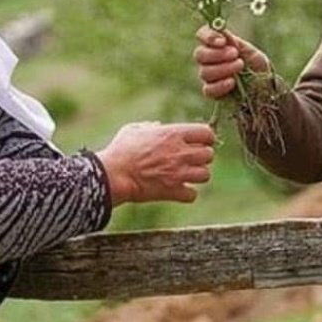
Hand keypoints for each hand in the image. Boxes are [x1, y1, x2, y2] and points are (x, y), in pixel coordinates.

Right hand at [96, 121, 215, 205]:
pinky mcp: (173, 191)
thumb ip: (149, 126)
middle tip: (190, 160)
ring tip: (186, 175)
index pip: (206, 133)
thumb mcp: (133, 129)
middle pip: (209, 155)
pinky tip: (178, 190)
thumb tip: (157, 125)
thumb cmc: (120, 150)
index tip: (199, 142)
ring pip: (205, 175)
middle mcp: (181, 153)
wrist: (112, 175)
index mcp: (173, 134)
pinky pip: (193, 195)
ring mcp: (179, 173)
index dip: (205, 137)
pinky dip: (187, 194)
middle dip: (202, 157)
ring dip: (197, 175)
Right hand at [193, 26, 269, 99]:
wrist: (263, 85)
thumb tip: (222, 32)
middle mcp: (208, 59)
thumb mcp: (249, 50)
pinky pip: (208, 89)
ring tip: (240, 66)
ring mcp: (208, 76)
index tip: (223, 41)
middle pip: (199, 54)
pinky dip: (220, 85)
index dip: (208, 36)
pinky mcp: (211, 92)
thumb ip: (234, 42)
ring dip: (223, 68)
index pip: (202, 35)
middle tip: (235, 54)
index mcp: (215, 44)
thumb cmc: (255, 64)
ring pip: (204, 72)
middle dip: (217, 54)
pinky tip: (232, 82)